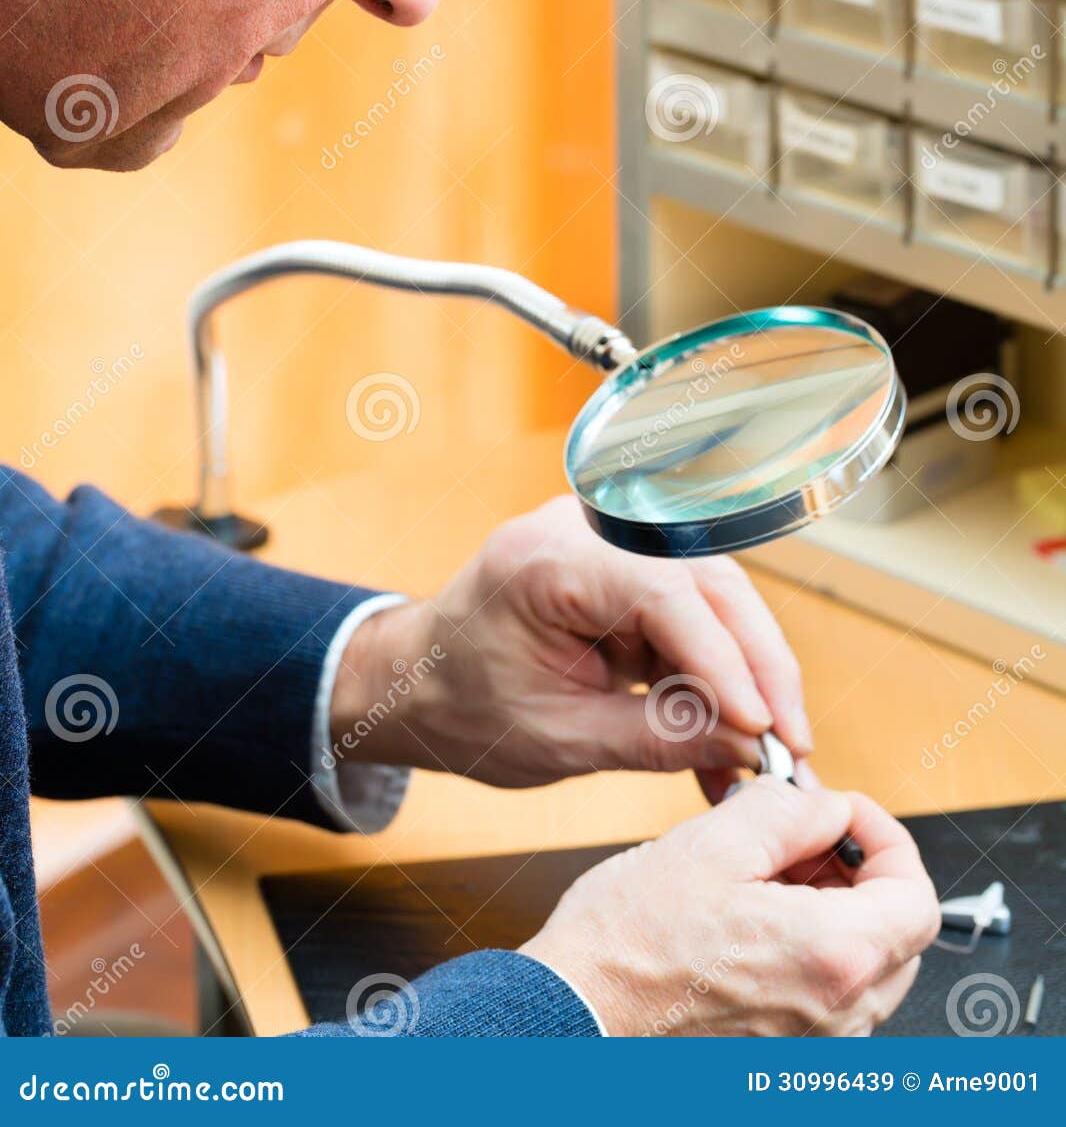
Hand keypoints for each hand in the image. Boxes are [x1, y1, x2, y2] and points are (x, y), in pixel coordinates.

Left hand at [328, 494, 810, 788]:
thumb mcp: (556, 741)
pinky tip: (732, 741)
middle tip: (791, 743)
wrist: (417, 685)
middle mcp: (584, 530)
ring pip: (712, 598)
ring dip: (747, 676)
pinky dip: (716, 678)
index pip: (662, 593)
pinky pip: (691, 618)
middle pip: (705, 581)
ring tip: (769, 755)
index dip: (724, 661)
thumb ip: (654, 739)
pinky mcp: (625, 572)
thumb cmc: (464, 708)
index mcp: (548, 559)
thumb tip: (746, 747)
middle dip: (758, 665)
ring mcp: (609, 544)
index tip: (763, 727)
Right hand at [520, 777, 940, 1035]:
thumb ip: (792, 812)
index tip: (843, 812)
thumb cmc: (629, 943)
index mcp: (835, 956)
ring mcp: (810, 1043)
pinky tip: (751, 915)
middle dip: (861, 868)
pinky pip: (826, 995)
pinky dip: (809, 946)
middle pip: (900, 933)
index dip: (887, 837)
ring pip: (865, 965)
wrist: (576, 1014)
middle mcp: (837, 1014)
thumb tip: (826, 805)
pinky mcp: (778, 1054)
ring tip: (768, 870)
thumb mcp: (715, 841)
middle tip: (805, 834)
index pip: (918, 896)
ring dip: (835, 906)